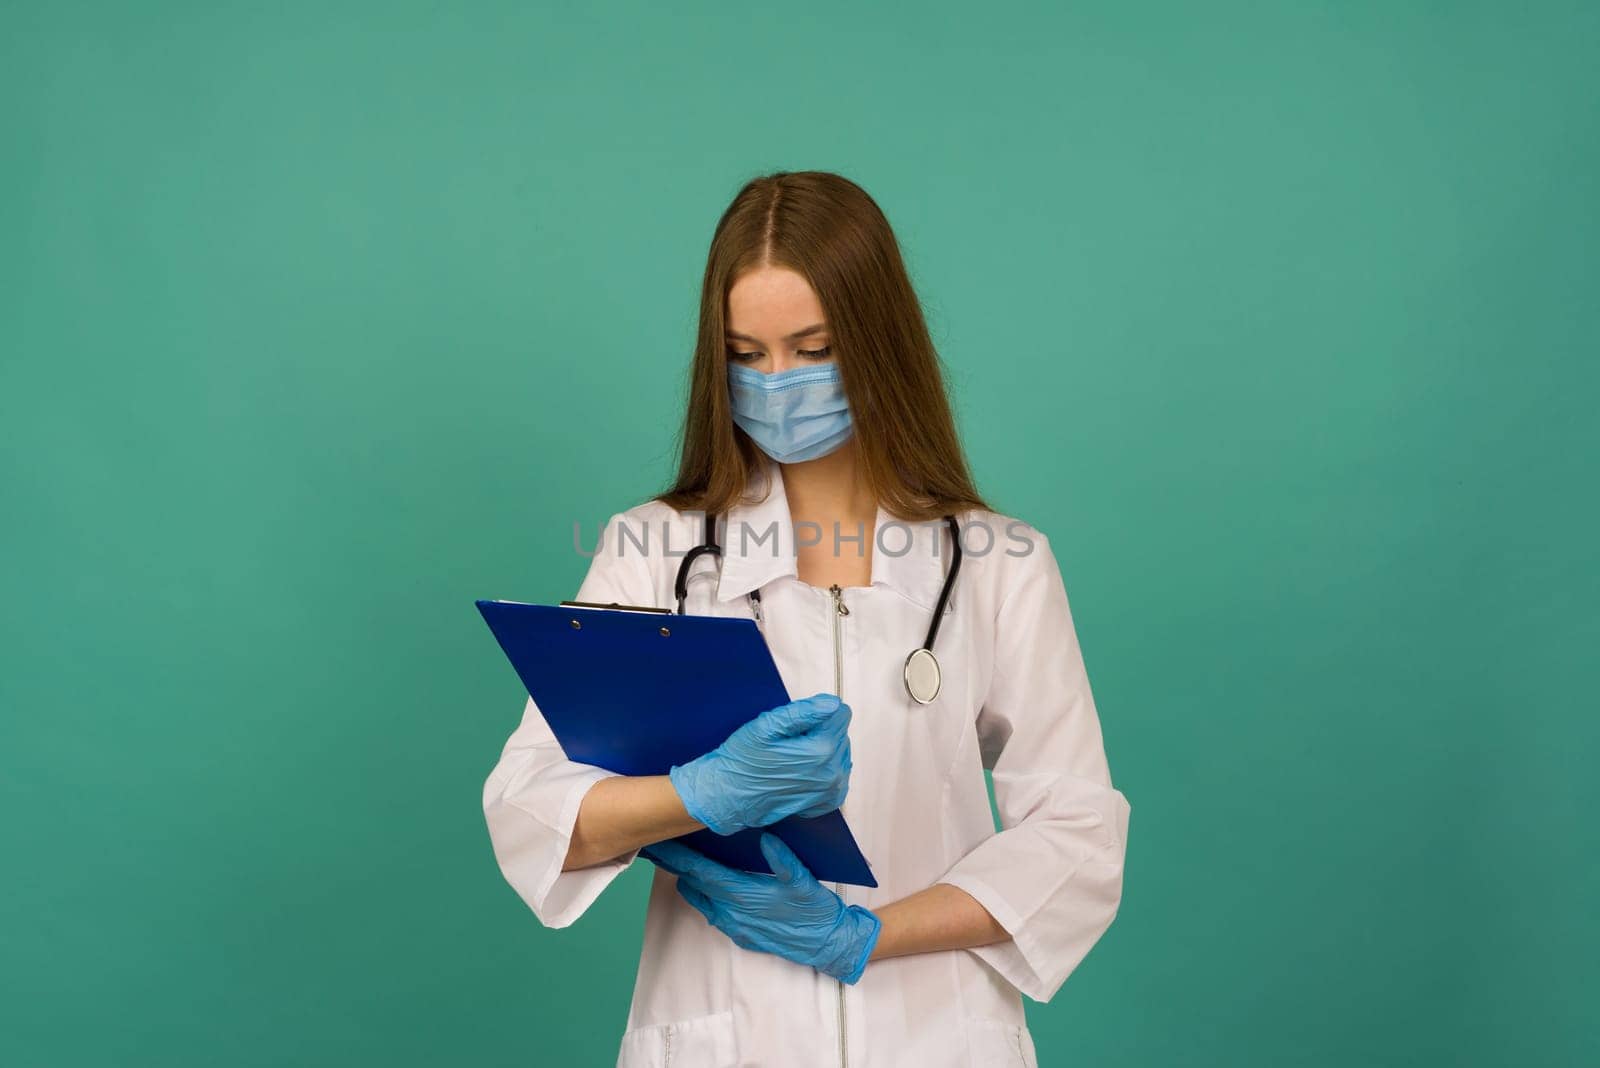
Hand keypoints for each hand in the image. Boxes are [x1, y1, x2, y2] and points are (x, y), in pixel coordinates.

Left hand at [640, 834, 880, 983]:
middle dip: (677, 866)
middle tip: (661, 848)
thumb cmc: (815, 911)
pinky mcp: (740, 935)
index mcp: (744, 895)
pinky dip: (704, 896)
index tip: (661, 845)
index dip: (680, 858)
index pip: (702, 872)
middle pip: (694, 885)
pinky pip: (712, 913)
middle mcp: (732, 913)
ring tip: (680, 862)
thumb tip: (766, 837)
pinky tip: (707, 886)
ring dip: (690, 882)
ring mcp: (734, 926)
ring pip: (700, 900)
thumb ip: (783, 859)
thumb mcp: (803, 881)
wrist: (827, 945)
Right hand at [668, 693, 851, 835]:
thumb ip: (803, 711)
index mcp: (822, 750)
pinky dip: (823, 768)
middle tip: (788, 742)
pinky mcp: (829, 800)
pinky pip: (838, 771)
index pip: (840, 712)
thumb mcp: (765, 726)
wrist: (730, 795)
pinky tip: (801, 770)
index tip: (794, 725)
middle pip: (839, 732)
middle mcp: (834, 772)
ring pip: (840, 750)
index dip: (815, 712)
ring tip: (791, 757)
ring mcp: (833, 789)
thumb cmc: (744, 760)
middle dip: (817, 731)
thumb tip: (832, 703)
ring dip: (820, 749)